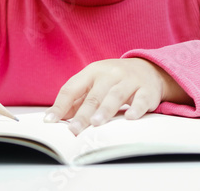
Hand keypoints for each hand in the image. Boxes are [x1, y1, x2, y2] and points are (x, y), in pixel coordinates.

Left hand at [44, 58, 188, 134]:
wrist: (149, 69)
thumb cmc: (115, 80)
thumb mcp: (95, 83)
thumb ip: (77, 100)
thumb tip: (56, 119)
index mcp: (92, 72)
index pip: (72, 88)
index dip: (60, 105)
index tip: (50, 121)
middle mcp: (110, 74)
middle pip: (94, 95)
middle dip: (83, 113)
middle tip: (74, 129)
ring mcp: (129, 81)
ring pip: (115, 95)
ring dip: (105, 109)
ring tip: (96, 123)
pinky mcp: (147, 90)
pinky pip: (141, 99)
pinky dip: (136, 108)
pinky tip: (130, 118)